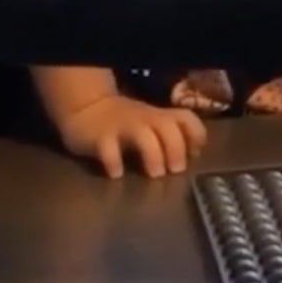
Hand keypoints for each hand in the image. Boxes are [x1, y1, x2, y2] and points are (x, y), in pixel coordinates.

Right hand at [54, 93, 207, 178]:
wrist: (85, 107)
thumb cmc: (124, 122)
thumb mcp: (150, 124)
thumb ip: (171, 135)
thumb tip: (193, 155)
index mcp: (159, 117)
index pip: (186, 119)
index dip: (196, 135)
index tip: (195, 154)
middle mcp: (144, 119)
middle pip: (168, 126)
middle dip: (177, 148)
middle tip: (176, 170)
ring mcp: (122, 127)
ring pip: (143, 135)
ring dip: (153, 155)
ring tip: (155, 174)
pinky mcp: (99, 138)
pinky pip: (108, 149)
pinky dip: (114, 162)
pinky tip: (117, 174)